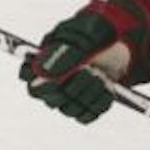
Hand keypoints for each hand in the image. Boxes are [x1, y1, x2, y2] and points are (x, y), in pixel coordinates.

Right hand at [18, 0, 149, 123]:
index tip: (60, 77)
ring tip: (102, 77)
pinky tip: (107, 88)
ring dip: (88, 94)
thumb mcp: (83, 38)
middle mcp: (52, 80)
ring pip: (69, 109)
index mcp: (44, 58)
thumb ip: (62, 55)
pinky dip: (99, 103)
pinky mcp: (86, 105)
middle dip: (73, 87)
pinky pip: (86, 115)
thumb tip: (43, 75)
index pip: (26, 76)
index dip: (40, 80)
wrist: (123, 42)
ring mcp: (69, 95)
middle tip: (91, 72)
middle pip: (49, 98)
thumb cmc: (99, 34)